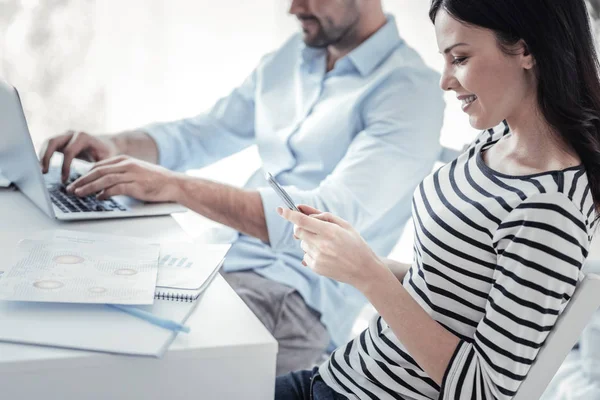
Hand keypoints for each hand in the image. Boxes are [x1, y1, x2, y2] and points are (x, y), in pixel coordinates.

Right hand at [39, 130, 118, 181]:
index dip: (64, 167)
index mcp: (84, 137)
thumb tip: (91, 185)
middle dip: (46, 157)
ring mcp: (66, 135)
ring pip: (48, 142)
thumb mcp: (107, 161)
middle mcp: (72, 134)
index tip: (64, 180)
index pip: (69, 151)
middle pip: (53, 142)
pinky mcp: (62, 140)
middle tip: (43, 172)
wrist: (108, 144)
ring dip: (42, 156)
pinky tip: (43, 167)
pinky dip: (44, 155)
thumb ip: (99, 169)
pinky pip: (49, 145)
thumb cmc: (108, 153)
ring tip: (41, 171)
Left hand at [66, 155, 180, 201]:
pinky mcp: (136, 185)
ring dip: (88, 187)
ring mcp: (131, 174)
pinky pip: (116, 188)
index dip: (85, 175)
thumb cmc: (156, 180)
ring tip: (78, 193)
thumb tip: (103, 188)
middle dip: (81, 180)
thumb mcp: (136, 173)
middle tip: (70, 189)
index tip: (76, 182)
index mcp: (125, 160)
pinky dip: (105, 193)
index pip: (99, 166)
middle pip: (98, 171)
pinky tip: (98, 198)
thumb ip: (120, 177)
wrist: (173, 183)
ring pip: (104, 179)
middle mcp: (126, 165)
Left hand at [277, 205, 386, 291]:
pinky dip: (311, 253)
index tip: (280, 210)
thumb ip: (321, 215)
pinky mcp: (316, 267)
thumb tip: (301, 207)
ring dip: (308, 241)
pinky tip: (326, 255)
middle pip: (298, 231)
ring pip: (302, 243)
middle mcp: (322, 245)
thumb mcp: (343, 225)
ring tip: (326, 245)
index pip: (303, 221)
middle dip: (301, 227)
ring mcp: (318, 257)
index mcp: (330, 231)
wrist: (364, 270)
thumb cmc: (355, 244)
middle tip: (311, 228)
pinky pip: (305, 255)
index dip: (289, 214)